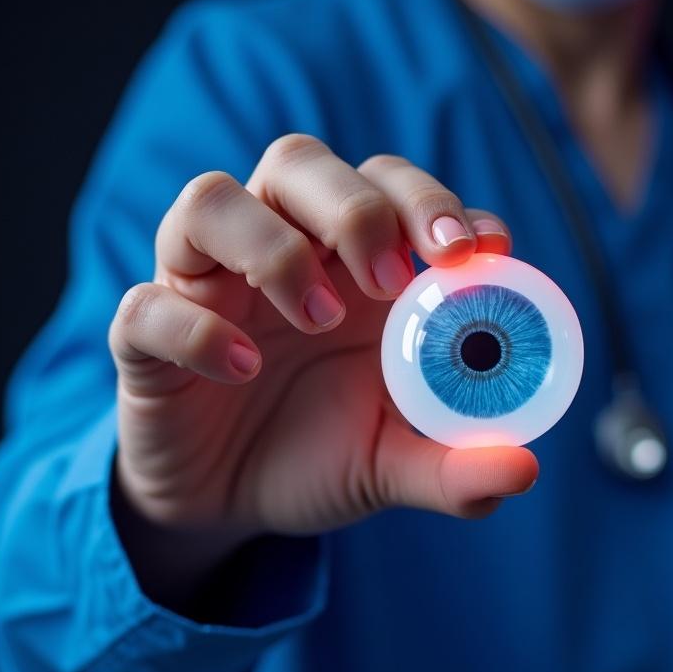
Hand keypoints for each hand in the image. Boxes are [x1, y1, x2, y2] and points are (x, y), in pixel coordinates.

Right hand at [108, 136, 537, 602]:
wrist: (233, 507)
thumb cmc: (321, 457)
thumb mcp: (396, 463)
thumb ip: (456, 465)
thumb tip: (524, 469)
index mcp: (353, 267)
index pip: (393, 190)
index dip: (437, 204)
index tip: (479, 250)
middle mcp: (282, 253)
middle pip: (302, 164)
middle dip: (358, 208)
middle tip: (396, 280)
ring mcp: (209, 286)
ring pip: (213, 198)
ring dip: (274, 247)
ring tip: (319, 317)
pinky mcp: (148, 335)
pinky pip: (149, 303)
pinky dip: (195, 327)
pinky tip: (245, 368)